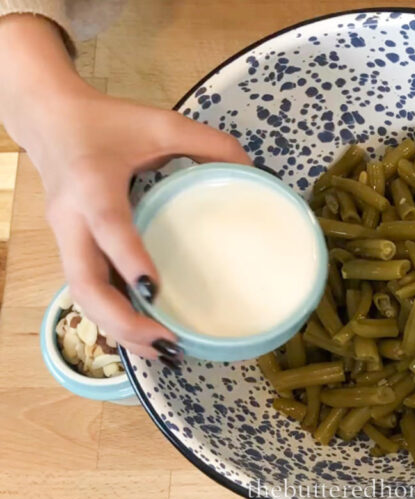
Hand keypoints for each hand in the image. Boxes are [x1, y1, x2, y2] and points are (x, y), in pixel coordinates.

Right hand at [0, 15, 250, 362]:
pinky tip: (146, 337)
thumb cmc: (108, 122)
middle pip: (84, 283)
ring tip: (165, 353)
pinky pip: (88, 291)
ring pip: (82, 297)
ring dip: (119, 330)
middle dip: (121, 320)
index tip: (155, 290)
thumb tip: (256, 174)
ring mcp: (66, 239)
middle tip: (168, 343)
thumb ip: (209, 144)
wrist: (48, 118)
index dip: (128, 259)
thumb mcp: (162, 123)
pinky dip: (114, 319)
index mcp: (93, 185)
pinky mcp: (71, 249)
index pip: (108, 227)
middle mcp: (72, 219)